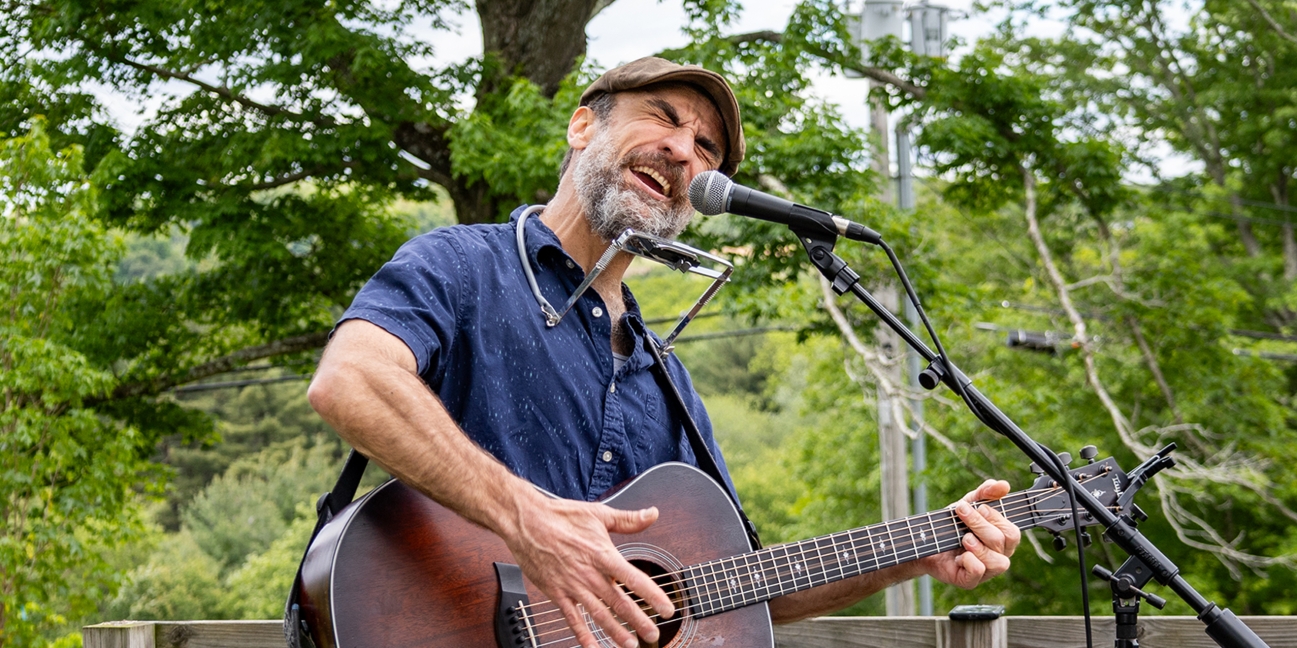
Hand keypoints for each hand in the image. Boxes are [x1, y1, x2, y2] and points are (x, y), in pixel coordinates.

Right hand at [504, 496, 673, 647]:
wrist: (526, 522)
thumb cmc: (561, 516)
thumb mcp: (598, 513)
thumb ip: (628, 519)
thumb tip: (652, 514)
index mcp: (602, 554)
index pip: (633, 578)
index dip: (652, 595)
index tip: (667, 608)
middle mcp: (589, 574)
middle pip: (619, 602)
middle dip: (638, 620)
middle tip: (653, 634)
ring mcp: (572, 586)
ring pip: (598, 614)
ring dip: (615, 631)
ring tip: (630, 644)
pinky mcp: (556, 593)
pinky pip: (572, 618)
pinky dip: (582, 634)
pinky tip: (592, 646)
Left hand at [919, 479, 1020, 588]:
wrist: (924, 540)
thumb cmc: (951, 524)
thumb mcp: (968, 503)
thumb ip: (986, 493)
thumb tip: (1003, 485)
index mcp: (1002, 540)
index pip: (1012, 532)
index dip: (996, 518)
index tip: (977, 507)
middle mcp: (998, 556)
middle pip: (1003, 542)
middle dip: (981, 525)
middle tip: (962, 513)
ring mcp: (985, 571)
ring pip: (998, 562)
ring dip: (979, 546)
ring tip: (963, 538)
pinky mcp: (969, 581)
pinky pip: (978, 572)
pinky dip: (970, 561)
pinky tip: (959, 555)